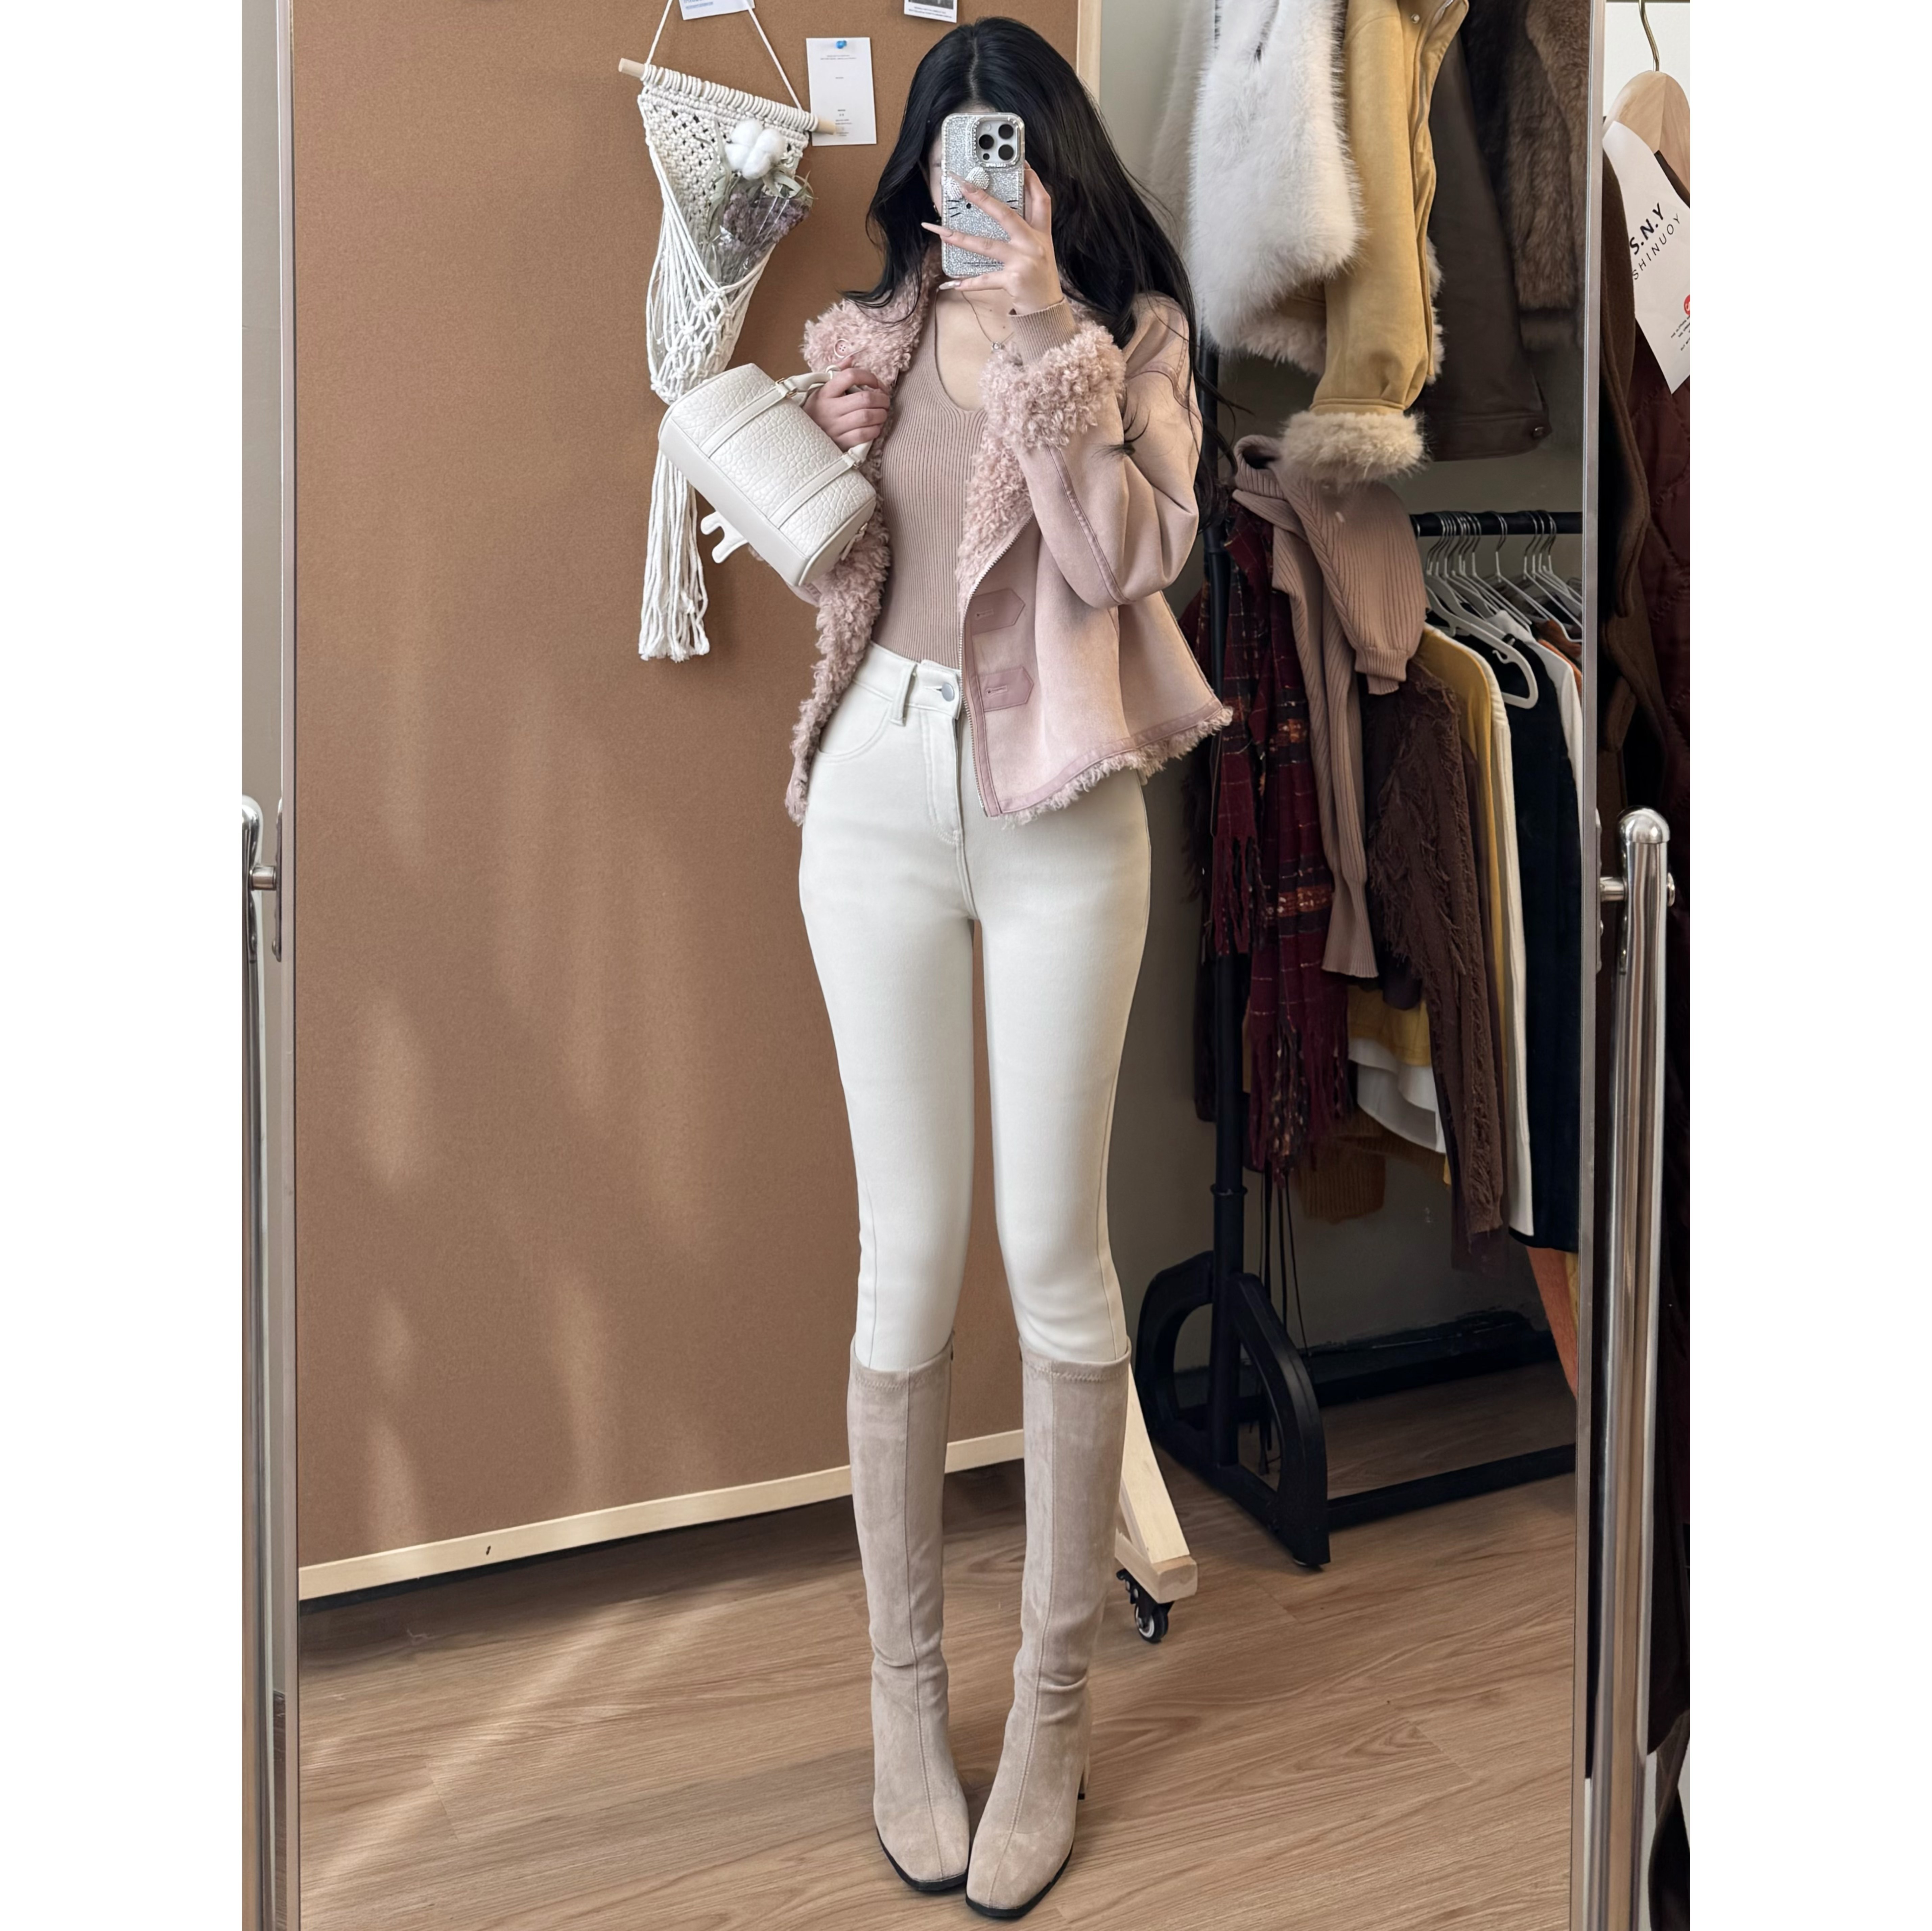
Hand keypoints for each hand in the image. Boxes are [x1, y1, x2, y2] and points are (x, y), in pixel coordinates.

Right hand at [804, 356, 886, 450]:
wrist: (801, 438)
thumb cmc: (816, 410)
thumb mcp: (821, 389)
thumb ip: (836, 373)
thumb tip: (851, 358)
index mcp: (825, 392)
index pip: (850, 376)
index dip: (869, 377)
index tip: (876, 383)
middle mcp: (829, 409)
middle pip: (864, 398)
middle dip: (881, 398)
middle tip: (885, 400)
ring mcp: (835, 427)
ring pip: (866, 417)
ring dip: (881, 414)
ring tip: (883, 413)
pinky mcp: (840, 443)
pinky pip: (864, 435)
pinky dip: (875, 430)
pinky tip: (876, 427)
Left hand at [923, 166, 1062, 314]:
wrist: (1047, 310)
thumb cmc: (1040, 279)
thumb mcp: (1041, 250)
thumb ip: (1027, 230)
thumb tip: (1006, 212)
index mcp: (1041, 234)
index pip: (1041, 200)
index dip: (1032, 180)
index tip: (1021, 163)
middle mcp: (1033, 244)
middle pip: (1006, 214)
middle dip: (982, 198)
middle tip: (962, 185)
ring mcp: (1023, 262)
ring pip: (987, 245)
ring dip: (961, 238)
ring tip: (940, 232)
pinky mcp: (1013, 280)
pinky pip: (985, 280)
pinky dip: (968, 283)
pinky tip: (952, 284)